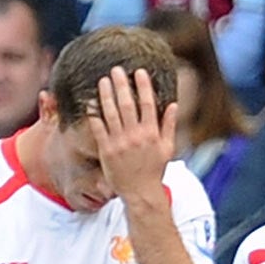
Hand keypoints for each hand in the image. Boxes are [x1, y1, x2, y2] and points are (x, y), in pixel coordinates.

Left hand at [89, 66, 175, 202]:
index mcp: (151, 133)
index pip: (148, 104)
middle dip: (122, 85)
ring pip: (111, 113)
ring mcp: (120, 143)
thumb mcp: (167, 148)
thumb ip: (169, 125)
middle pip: (127, 104)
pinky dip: (94, 114)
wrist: (141, 193)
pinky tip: (91, 102)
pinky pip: (99, 128)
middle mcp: (136, 136)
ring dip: (106, 95)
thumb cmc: (154, 170)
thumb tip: (173, 105)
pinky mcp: (106, 150)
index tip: (139, 72)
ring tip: (103, 81)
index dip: (143, 86)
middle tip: (116, 70)